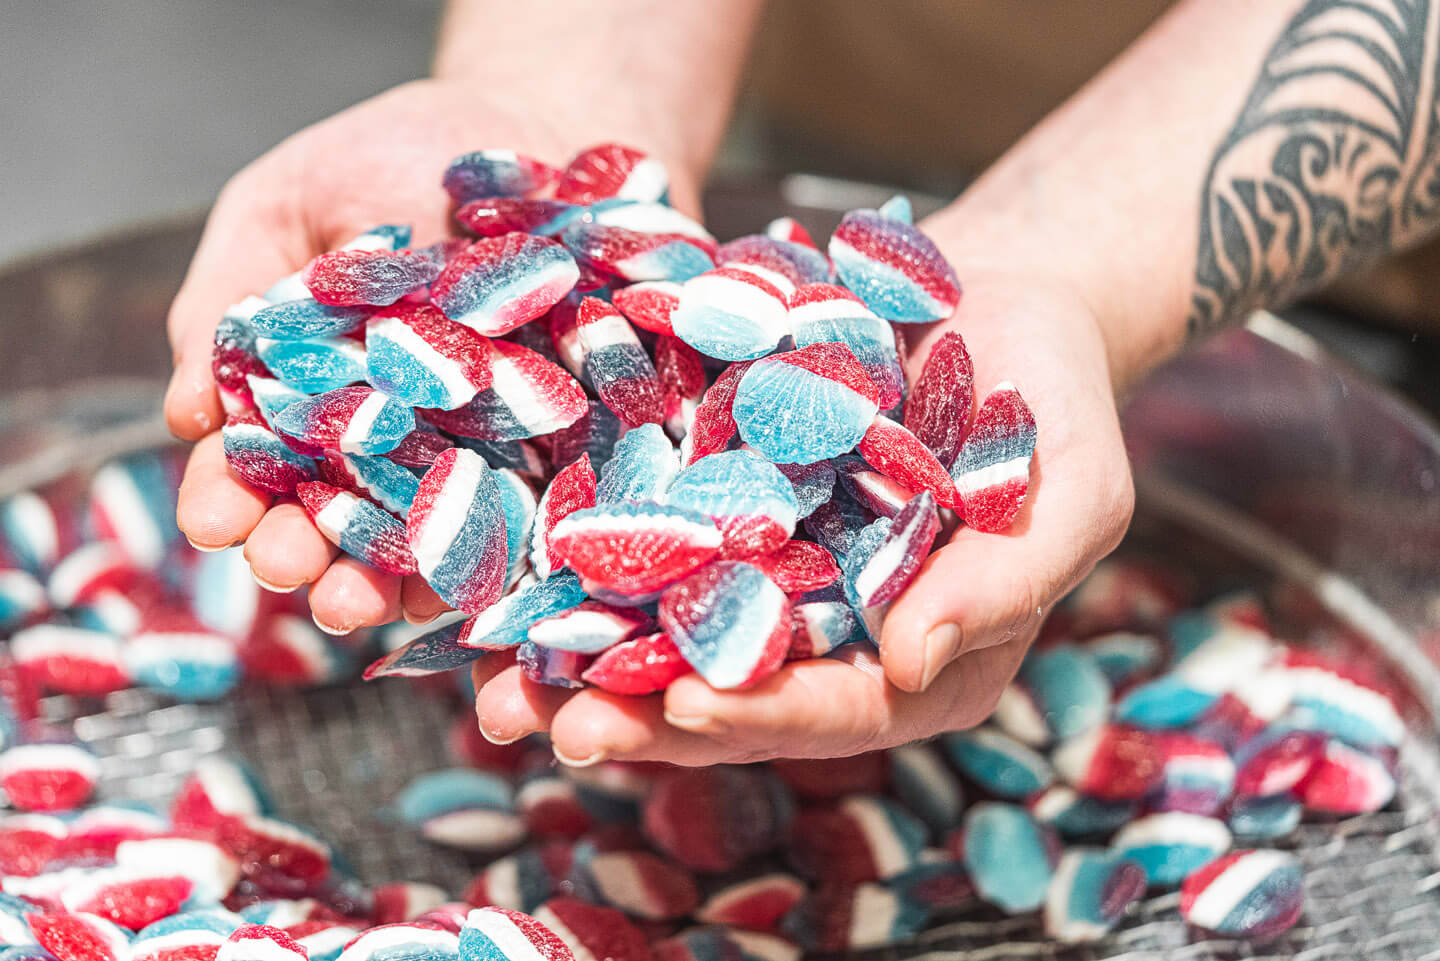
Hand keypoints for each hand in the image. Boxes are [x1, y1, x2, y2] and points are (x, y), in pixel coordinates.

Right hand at [165, 79, 698, 633]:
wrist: (535, 127)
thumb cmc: (393, 158)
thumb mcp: (287, 204)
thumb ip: (229, 300)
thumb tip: (186, 416)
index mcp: (305, 396)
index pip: (257, 464)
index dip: (230, 496)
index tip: (214, 519)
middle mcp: (385, 441)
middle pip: (338, 520)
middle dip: (306, 554)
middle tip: (286, 568)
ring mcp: (474, 454)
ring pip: (427, 538)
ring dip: (389, 580)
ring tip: (360, 601)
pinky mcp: (558, 451)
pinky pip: (529, 512)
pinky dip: (503, 550)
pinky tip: (477, 579)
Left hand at [471, 248, 1135, 765]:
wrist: (999, 300)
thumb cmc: (1053, 402)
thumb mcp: (1069, 490)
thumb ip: (1004, 579)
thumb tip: (912, 659)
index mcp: (924, 660)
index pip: (841, 710)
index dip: (764, 714)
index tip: (684, 705)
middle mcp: (833, 637)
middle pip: (733, 695)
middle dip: (640, 717)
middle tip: (549, 726)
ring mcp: (771, 576)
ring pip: (668, 636)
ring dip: (581, 663)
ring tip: (493, 685)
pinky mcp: (722, 510)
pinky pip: (645, 547)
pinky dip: (575, 565)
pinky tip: (504, 577)